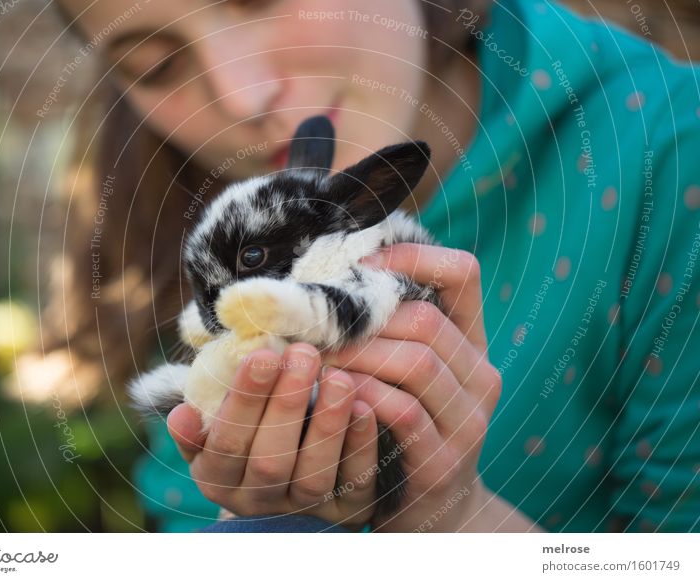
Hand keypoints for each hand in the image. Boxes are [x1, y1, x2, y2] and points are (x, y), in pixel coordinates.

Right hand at [166, 343, 379, 529]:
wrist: (290, 476)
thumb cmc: (249, 429)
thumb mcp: (216, 426)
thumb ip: (201, 420)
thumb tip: (183, 415)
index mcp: (219, 478)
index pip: (227, 443)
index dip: (244, 401)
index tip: (262, 355)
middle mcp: (258, 500)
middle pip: (270, 461)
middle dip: (287, 404)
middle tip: (304, 354)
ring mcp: (303, 510)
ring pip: (313, 476)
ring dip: (327, 425)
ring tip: (339, 377)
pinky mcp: (346, 513)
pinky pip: (354, 484)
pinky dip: (360, 447)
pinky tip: (365, 408)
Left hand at [322, 244, 502, 531]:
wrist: (434, 508)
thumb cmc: (407, 425)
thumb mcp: (409, 371)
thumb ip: (391, 328)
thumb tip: (335, 274)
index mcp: (472, 342)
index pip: (463, 273)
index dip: (413, 255)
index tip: (360, 265)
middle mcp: (481, 376)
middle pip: (426, 320)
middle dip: (363, 320)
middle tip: (315, 326)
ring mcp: (468, 420)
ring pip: (416, 361)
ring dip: (356, 356)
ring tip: (316, 360)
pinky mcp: (443, 460)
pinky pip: (402, 411)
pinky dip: (363, 396)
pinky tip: (335, 395)